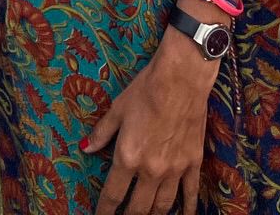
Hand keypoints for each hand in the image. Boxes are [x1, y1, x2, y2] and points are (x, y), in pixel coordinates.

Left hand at [81, 30, 218, 214]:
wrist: (181, 78)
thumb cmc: (145, 90)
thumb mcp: (117, 109)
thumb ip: (101, 133)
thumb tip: (85, 148)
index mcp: (128, 157)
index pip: (113, 195)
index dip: (105, 211)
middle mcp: (151, 170)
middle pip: (138, 208)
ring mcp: (175, 169)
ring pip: (163, 206)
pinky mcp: (194, 162)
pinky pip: (191, 193)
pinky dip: (187, 208)